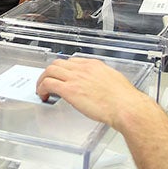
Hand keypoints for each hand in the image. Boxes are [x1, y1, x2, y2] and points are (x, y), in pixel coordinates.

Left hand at [36, 57, 151, 128]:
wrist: (126, 107)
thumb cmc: (125, 100)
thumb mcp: (115, 81)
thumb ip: (104, 80)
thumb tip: (100, 86)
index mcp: (94, 65)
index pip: (72, 61)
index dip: (64, 69)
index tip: (62, 76)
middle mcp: (83, 69)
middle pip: (58, 63)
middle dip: (50, 72)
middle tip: (47, 81)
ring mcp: (75, 78)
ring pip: (50, 71)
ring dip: (42, 79)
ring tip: (41, 89)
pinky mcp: (69, 90)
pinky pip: (49, 84)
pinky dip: (42, 88)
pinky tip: (43, 95)